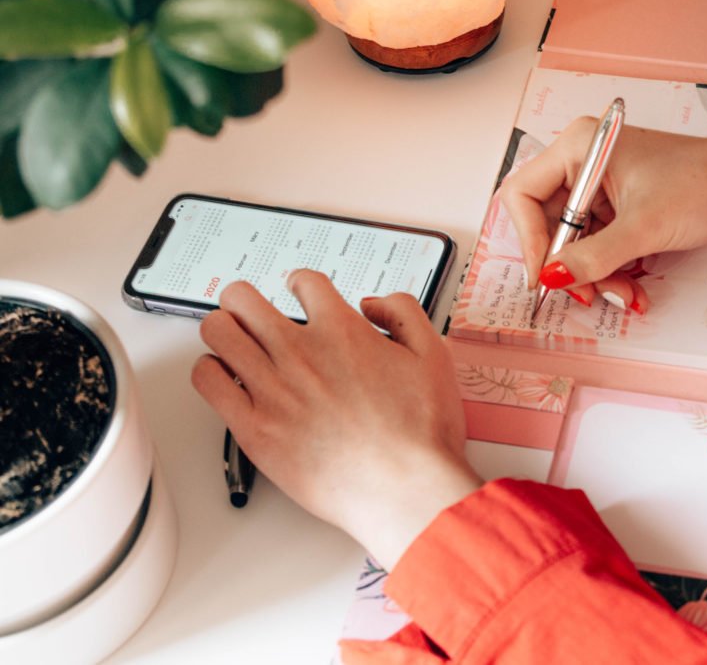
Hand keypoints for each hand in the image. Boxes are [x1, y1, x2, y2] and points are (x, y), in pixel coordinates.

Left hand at [191, 271, 481, 569]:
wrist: (404, 489)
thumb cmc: (420, 434)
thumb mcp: (434, 356)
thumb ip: (405, 313)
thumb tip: (374, 304)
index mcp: (342, 331)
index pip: (303, 281)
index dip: (301, 284)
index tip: (300, 293)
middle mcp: (300, 354)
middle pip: (243, 298)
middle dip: (247, 299)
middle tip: (253, 312)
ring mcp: (272, 390)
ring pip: (217, 331)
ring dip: (224, 329)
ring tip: (234, 341)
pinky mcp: (253, 428)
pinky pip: (207, 381)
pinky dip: (210, 371)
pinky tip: (226, 378)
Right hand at [501, 95, 706, 307]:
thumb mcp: (644, 227)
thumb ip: (593, 256)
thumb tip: (552, 277)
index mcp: (579, 146)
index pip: (522, 195)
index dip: (528, 240)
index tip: (545, 275)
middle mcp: (583, 161)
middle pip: (545, 222)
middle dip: (567, 264)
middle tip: (585, 292)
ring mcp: (600, 184)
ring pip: (572, 240)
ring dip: (592, 274)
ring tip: (623, 293)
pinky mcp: (618, 205)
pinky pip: (596, 244)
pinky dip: (609, 269)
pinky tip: (631, 287)